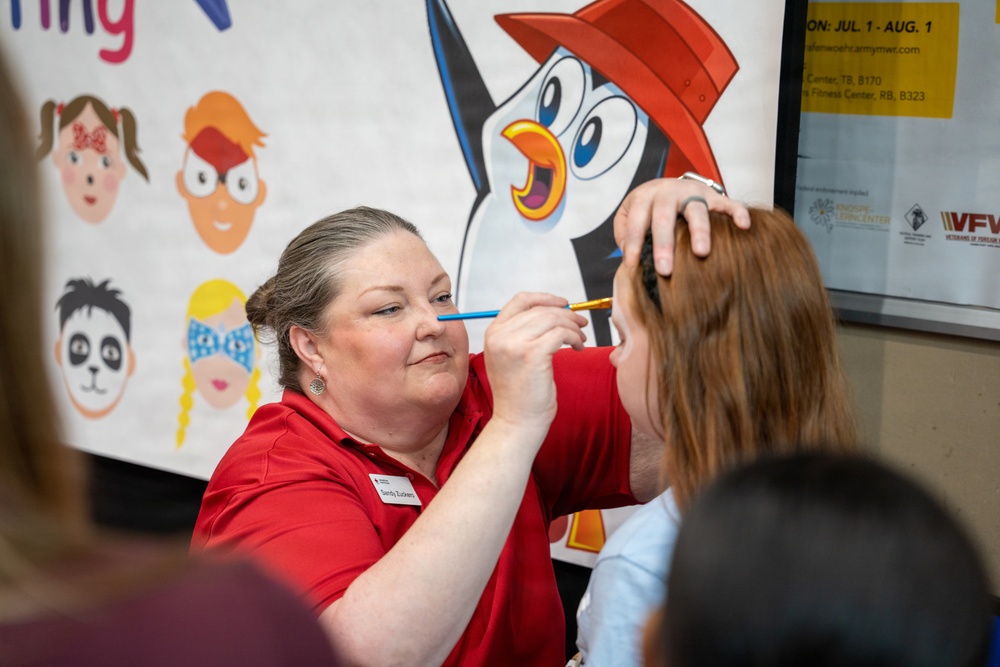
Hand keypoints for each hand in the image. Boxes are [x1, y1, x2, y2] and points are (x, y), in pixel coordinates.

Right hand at [483, 293, 586, 437]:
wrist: (517, 422)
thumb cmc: (519, 394)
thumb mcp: (511, 357)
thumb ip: (523, 333)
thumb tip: (554, 313)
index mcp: (494, 333)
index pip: (521, 300)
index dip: (546, 298)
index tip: (564, 303)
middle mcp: (501, 335)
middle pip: (541, 309)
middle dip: (567, 314)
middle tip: (581, 324)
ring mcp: (515, 344)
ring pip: (553, 319)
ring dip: (573, 326)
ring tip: (580, 339)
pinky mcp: (533, 354)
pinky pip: (561, 334)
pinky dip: (574, 337)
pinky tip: (578, 348)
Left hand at [614, 177, 750, 275]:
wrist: (668, 184)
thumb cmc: (647, 206)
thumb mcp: (628, 214)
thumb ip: (624, 233)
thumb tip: (631, 257)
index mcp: (645, 197)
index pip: (637, 222)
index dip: (634, 244)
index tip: (634, 267)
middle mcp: (669, 192)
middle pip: (665, 218)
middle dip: (664, 245)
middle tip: (665, 270)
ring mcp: (693, 193)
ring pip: (696, 210)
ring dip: (699, 232)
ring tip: (701, 253)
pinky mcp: (714, 195)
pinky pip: (728, 203)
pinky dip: (737, 212)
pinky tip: (743, 226)